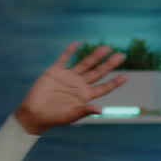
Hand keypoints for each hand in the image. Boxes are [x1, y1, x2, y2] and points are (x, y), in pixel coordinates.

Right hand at [13, 42, 127, 133]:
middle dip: (109, 64)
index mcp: (85, 96)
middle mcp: (79, 85)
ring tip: (105, 48)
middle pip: (98, 72)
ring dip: (94, 56)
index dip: (114, 82)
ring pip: (84, 64)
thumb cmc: (55, 117)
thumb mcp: (71, 115)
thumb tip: (101, 110)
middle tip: (121, 55)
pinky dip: (70, 51)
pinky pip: (64, 59)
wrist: (35, 113)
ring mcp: (68, 77)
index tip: (126, 76)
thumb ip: (85, 110)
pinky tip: (77, 43)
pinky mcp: (55, 72)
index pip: (104, 87)